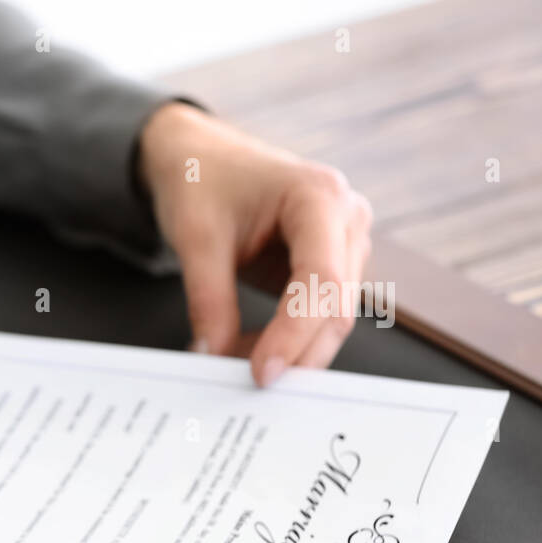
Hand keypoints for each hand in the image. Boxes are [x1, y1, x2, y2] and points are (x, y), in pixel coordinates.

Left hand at [137, 102, 372, 384]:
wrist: (201, 157)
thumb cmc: (202, 180)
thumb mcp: (195, 239)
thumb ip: (208, 301)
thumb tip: (214, 357)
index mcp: (319, 196)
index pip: (320, 281)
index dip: (293, 334)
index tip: (261, 373)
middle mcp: (346, 217)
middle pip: (337, 307)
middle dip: (296, 353)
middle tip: (247, 385)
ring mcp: (344, 242)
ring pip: (332, 318)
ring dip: (291, 352)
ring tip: (235, 366)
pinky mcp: (330, 264)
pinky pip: (317, 315)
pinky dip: (287, 341)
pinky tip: (248, 352)